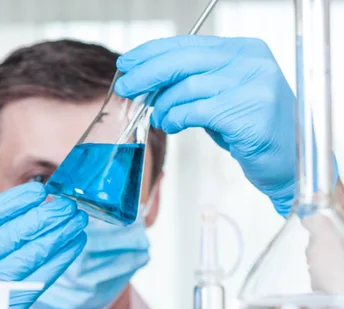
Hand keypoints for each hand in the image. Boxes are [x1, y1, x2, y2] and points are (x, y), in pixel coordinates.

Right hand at [0, 182, 87, 308]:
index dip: (12, 202)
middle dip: (43, 216)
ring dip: (58, 235)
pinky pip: (41, 277)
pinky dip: (61, 259)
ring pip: (29, 255)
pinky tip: (74, 246)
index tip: (38, 191)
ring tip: (76, 222)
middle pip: (9, 235)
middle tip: (67, 205)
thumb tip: (36, 205)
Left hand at [115, 35, 296, 215]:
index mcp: (244, 50)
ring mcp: (254, 86)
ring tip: (160, 118)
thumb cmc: (249, 128)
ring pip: (187, 87)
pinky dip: (177, 118)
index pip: (189, 43)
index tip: (128, 62)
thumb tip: (147, 82)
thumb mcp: (220, 96)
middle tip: (126, 87)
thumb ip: (191, 83)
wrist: (287, 162)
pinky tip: (172, 126)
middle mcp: (251, 62)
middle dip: (147, 74)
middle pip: (184, 61)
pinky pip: (197, 111)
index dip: (153, 52)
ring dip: (164, 105)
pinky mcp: (249, 113)